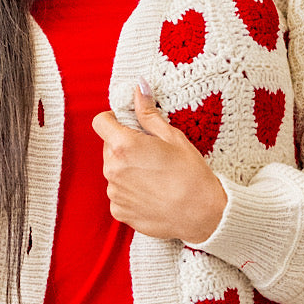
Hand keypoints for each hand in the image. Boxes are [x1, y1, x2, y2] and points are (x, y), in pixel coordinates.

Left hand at [91, 82, 227, 241]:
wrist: (203, 214)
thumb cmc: (191, 174)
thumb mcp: (172, 137)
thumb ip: (148, 114)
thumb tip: (139, 89)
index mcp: (123, 145)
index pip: (100, 122)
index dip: (113, 120)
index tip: (129, 125)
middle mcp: (112, 169)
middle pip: (108, 147)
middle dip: (124, 146)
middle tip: (152, 153)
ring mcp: (114, 192)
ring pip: (114, 171)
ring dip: (127, 169)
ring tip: (155, 176)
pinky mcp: (119, 211)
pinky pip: (119, 194)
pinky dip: (131, 192)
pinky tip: (153, 193)